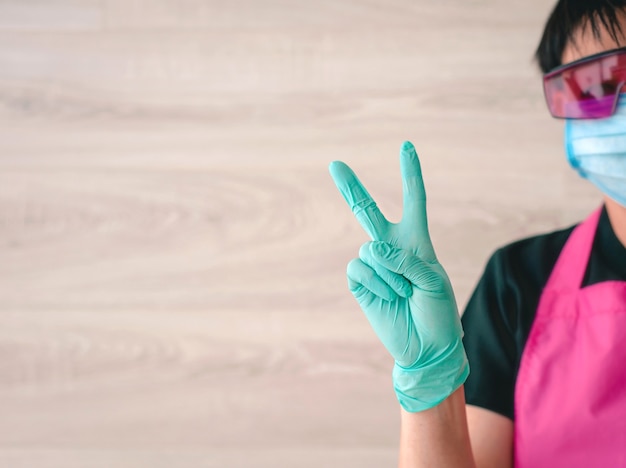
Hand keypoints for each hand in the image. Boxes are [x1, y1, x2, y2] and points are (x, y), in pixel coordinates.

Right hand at [329, 141, 468, 411]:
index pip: (413, 200)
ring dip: (390, 274)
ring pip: (370, 250)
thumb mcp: (433, 282)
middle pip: (367, 211)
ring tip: (404, 294)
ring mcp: (374, 265)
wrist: (426, 347)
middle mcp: (392, 248)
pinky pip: (359, 269)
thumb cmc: (438, 312)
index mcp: (417, 242)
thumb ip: (405, 260)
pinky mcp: (360, 283)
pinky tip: (389, 297)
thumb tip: (371, 248)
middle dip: (351, 188)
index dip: (410, 173)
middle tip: (335, 164)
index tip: (406, 146)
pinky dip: (377, 283)